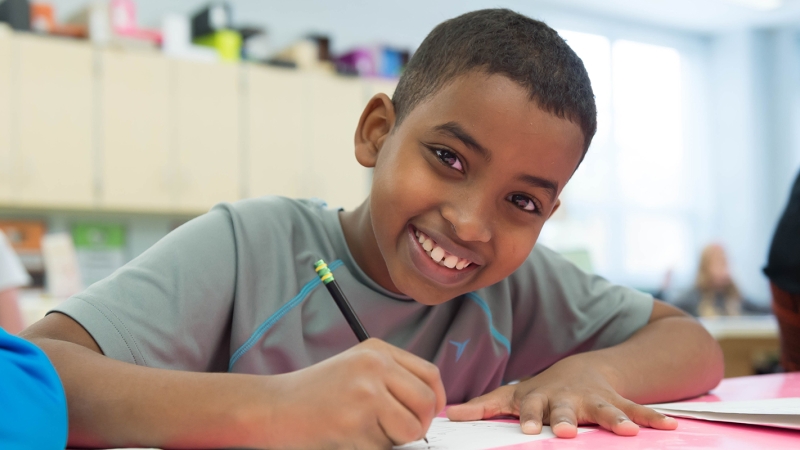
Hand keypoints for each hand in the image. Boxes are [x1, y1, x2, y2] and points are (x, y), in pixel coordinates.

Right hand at [262, 338, 445, 448]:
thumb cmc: (312, 394)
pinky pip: (384, 447)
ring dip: (394, 440)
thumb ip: (391, 378)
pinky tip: (348, 437)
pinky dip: (371, 449)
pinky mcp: (355, 421)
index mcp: (377, 350)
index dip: (435, 401)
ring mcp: (366, 392)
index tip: (425, 416)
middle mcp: (375, 365)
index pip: (430, 375)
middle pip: (427, 403)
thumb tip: (432, 407)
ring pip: (410, 429)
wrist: (271, 407)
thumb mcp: (355, 369)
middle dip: (419, 426)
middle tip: (399, 433)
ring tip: (368, 433)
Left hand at [446, 356, 676, 437]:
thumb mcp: (512, 395)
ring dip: (616, 419)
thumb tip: (452, 416)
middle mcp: (567, 398)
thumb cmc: (541, 391)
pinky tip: (670, 427)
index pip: (531, 409)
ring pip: (605, 409)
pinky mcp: (618, 401)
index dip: (530, 419)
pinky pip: (637, 409)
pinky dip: (653, 417)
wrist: (581, 369)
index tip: (529, 432)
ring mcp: (594, 399)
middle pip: (566, 409)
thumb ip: (485, 406)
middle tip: (567, 431)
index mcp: (539, 398)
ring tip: (628, 431)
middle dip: (567, 419)